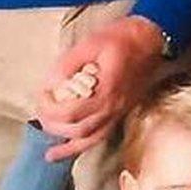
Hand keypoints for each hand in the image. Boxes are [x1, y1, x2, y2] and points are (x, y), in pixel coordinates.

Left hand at [36, 16, 164, 161]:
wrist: (150, 38)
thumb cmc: (121, 38)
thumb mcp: (89, 44)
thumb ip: (67, 65)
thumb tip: (50, 84)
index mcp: (106, 89)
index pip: (70, 112)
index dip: (49, 108)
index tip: (42, 94)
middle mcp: (113, 106)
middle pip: (77, 130)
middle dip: (53, 125)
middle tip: (40, 113)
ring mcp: (119, 111)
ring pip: (90, 139)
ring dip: (67, 145)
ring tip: (50, 151)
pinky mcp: (120, 112)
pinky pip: (101, 136)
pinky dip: (83, 146)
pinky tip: (70, 150)